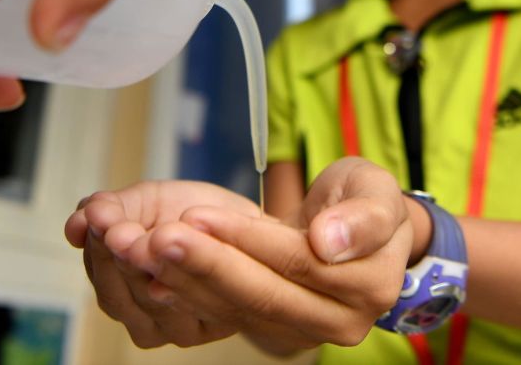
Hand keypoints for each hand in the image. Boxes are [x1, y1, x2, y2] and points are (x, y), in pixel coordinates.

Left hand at [66, 158, 411, 352]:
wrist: (354, 227)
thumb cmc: (363, 199)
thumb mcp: (376, 189)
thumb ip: (363, 215)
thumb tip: (327, 242)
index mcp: (369, 287)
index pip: (298, 263)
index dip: (246, 241)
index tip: (200, 216)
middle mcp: (338, 322)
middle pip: (262, 295)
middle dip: (205, 265)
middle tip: (157, 238)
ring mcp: (302, 331)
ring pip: (237, 308)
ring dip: (187, 280)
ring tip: (144, 249)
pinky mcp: (272, 330)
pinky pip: (226, 314)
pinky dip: (189, 292)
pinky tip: (154, 272)